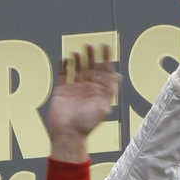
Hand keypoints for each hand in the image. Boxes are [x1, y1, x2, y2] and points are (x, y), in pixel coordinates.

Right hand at [47, 44, 121, 161]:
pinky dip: (64, 66)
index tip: (106, 47)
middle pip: (91, 68)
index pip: (104, 71)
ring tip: (79, 51)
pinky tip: (66, 58)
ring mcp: (74, 89)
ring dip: (79, 60)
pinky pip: (63, 75)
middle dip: (92, 56)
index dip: (106, 59)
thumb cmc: (86, 124)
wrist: (68, 134)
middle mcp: (87, 89)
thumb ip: (109, 91)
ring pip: (77, 70)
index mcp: (99, 92)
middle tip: (91, 45)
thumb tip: (118, 75)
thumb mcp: (103, 107)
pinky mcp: (62, 91)